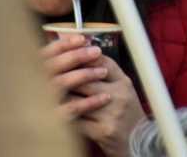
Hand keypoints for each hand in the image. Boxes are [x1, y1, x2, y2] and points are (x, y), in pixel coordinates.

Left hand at [43, 39, 144, 156]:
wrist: (138, 139)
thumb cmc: (125, 110)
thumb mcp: (121, 87)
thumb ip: (106, 70)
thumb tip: (84, 47)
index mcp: (123, 81)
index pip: (101, 62)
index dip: (82, 58)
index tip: (65, 57)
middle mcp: (119, 95)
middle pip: (86, 80)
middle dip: (66, 77)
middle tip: (49, 74)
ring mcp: (111, 113)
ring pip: (78, 100)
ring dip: (62, 97)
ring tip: (48, 92)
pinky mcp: (102, 131)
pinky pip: (78, 121)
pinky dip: (65, 115)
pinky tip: (56, 111)